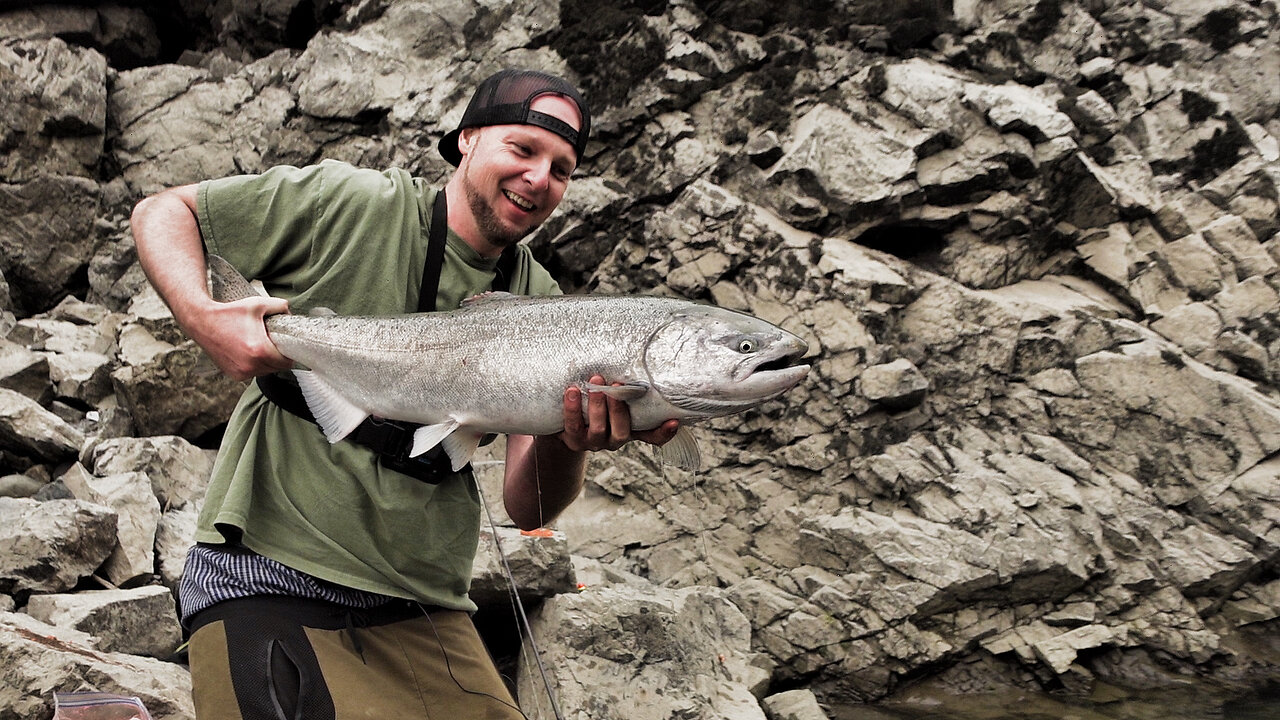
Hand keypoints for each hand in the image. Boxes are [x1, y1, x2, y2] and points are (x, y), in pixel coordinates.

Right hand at [187, 295, 292, 380]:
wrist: (202, 321)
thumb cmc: (229, 313)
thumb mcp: (258, 304)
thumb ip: (280, 306)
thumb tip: (290, 312)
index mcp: (260, 350)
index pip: (287, 362)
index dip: (290, 353)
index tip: (286, 345)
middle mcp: (251, 365)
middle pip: (277, 368)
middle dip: (278, 357)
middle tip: (272, 343)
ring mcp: (241, 372)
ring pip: (265, 371)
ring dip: (267, 362)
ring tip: (258, 346)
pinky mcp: (234, 374)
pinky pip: (253, 373)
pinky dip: (254, 365)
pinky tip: (248, 352)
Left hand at [557, 375, 679, 452]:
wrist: (566, 420)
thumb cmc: (596, 402)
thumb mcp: (614, 397)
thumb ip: (626, 387)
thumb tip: (635, 354)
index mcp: (631, 429)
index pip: (653, 437)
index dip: (664, 432)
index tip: (674, 421)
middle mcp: (615, 439)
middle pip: (622, 431)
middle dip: (618, 409)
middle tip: (616, 384)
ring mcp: (594, 442)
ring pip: (598, 430)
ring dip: (597, 405)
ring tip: (594, 382)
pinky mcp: (573, 441)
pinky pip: (573, 426)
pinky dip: (572, 408)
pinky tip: (571, 391)